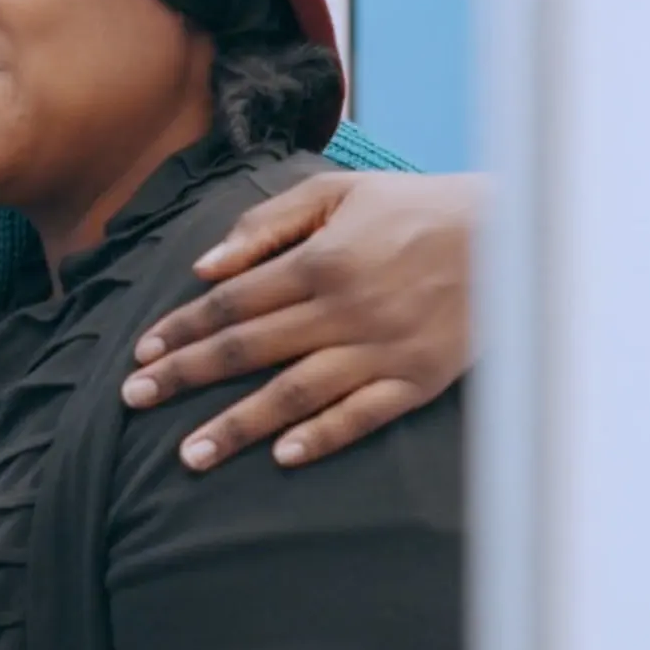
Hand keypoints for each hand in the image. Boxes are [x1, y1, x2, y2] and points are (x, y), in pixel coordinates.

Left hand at [121, 172, 479, 469]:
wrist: (515, 233)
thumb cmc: (416, 206)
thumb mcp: (339, 191)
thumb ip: (267, 224)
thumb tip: (204, 267)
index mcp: (319, 261)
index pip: (232, 303)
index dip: (181, 328)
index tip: (140, 353)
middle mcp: (344, 309)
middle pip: (248, 350)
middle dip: (185, 376)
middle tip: (134, 400)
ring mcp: (382, 349)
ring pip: (295, 393)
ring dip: (238, 425)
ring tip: (188, 455)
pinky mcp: (420, 379)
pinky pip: (363, 415)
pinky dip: (322, 436)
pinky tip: (282, 457)